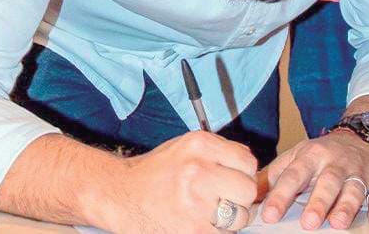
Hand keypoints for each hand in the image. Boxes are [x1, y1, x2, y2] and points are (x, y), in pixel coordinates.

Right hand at [103, 131, 257, 233]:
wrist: (120, 194)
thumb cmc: (153, 173)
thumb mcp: (183, 148)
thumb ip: (216, 153)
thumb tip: (248, 167)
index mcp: (198, 144)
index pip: (247, 161)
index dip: (243, 174)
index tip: (232, 180)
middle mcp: (199, 169)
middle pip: (248, 189)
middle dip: (239, 197)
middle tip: (223, 199)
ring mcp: (196, 202)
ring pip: (240, 217)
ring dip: (229, 219)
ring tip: (207, 213)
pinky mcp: (193, 230)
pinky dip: (215, 232)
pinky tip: (198, 224)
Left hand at [258, 129, 368, 229]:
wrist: (362, 137)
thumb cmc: (322, 154)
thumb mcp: (296, 157)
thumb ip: (274, 176)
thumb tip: (251, 194)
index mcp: (310, 156)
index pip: (292, 176)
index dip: (280, 196)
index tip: (269, 215)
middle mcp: (334, 163)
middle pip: (326, 183)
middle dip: (317, 203)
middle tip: (308, 223)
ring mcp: (358, 171)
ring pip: (352, 189)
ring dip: (346, 206)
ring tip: (338, 223)